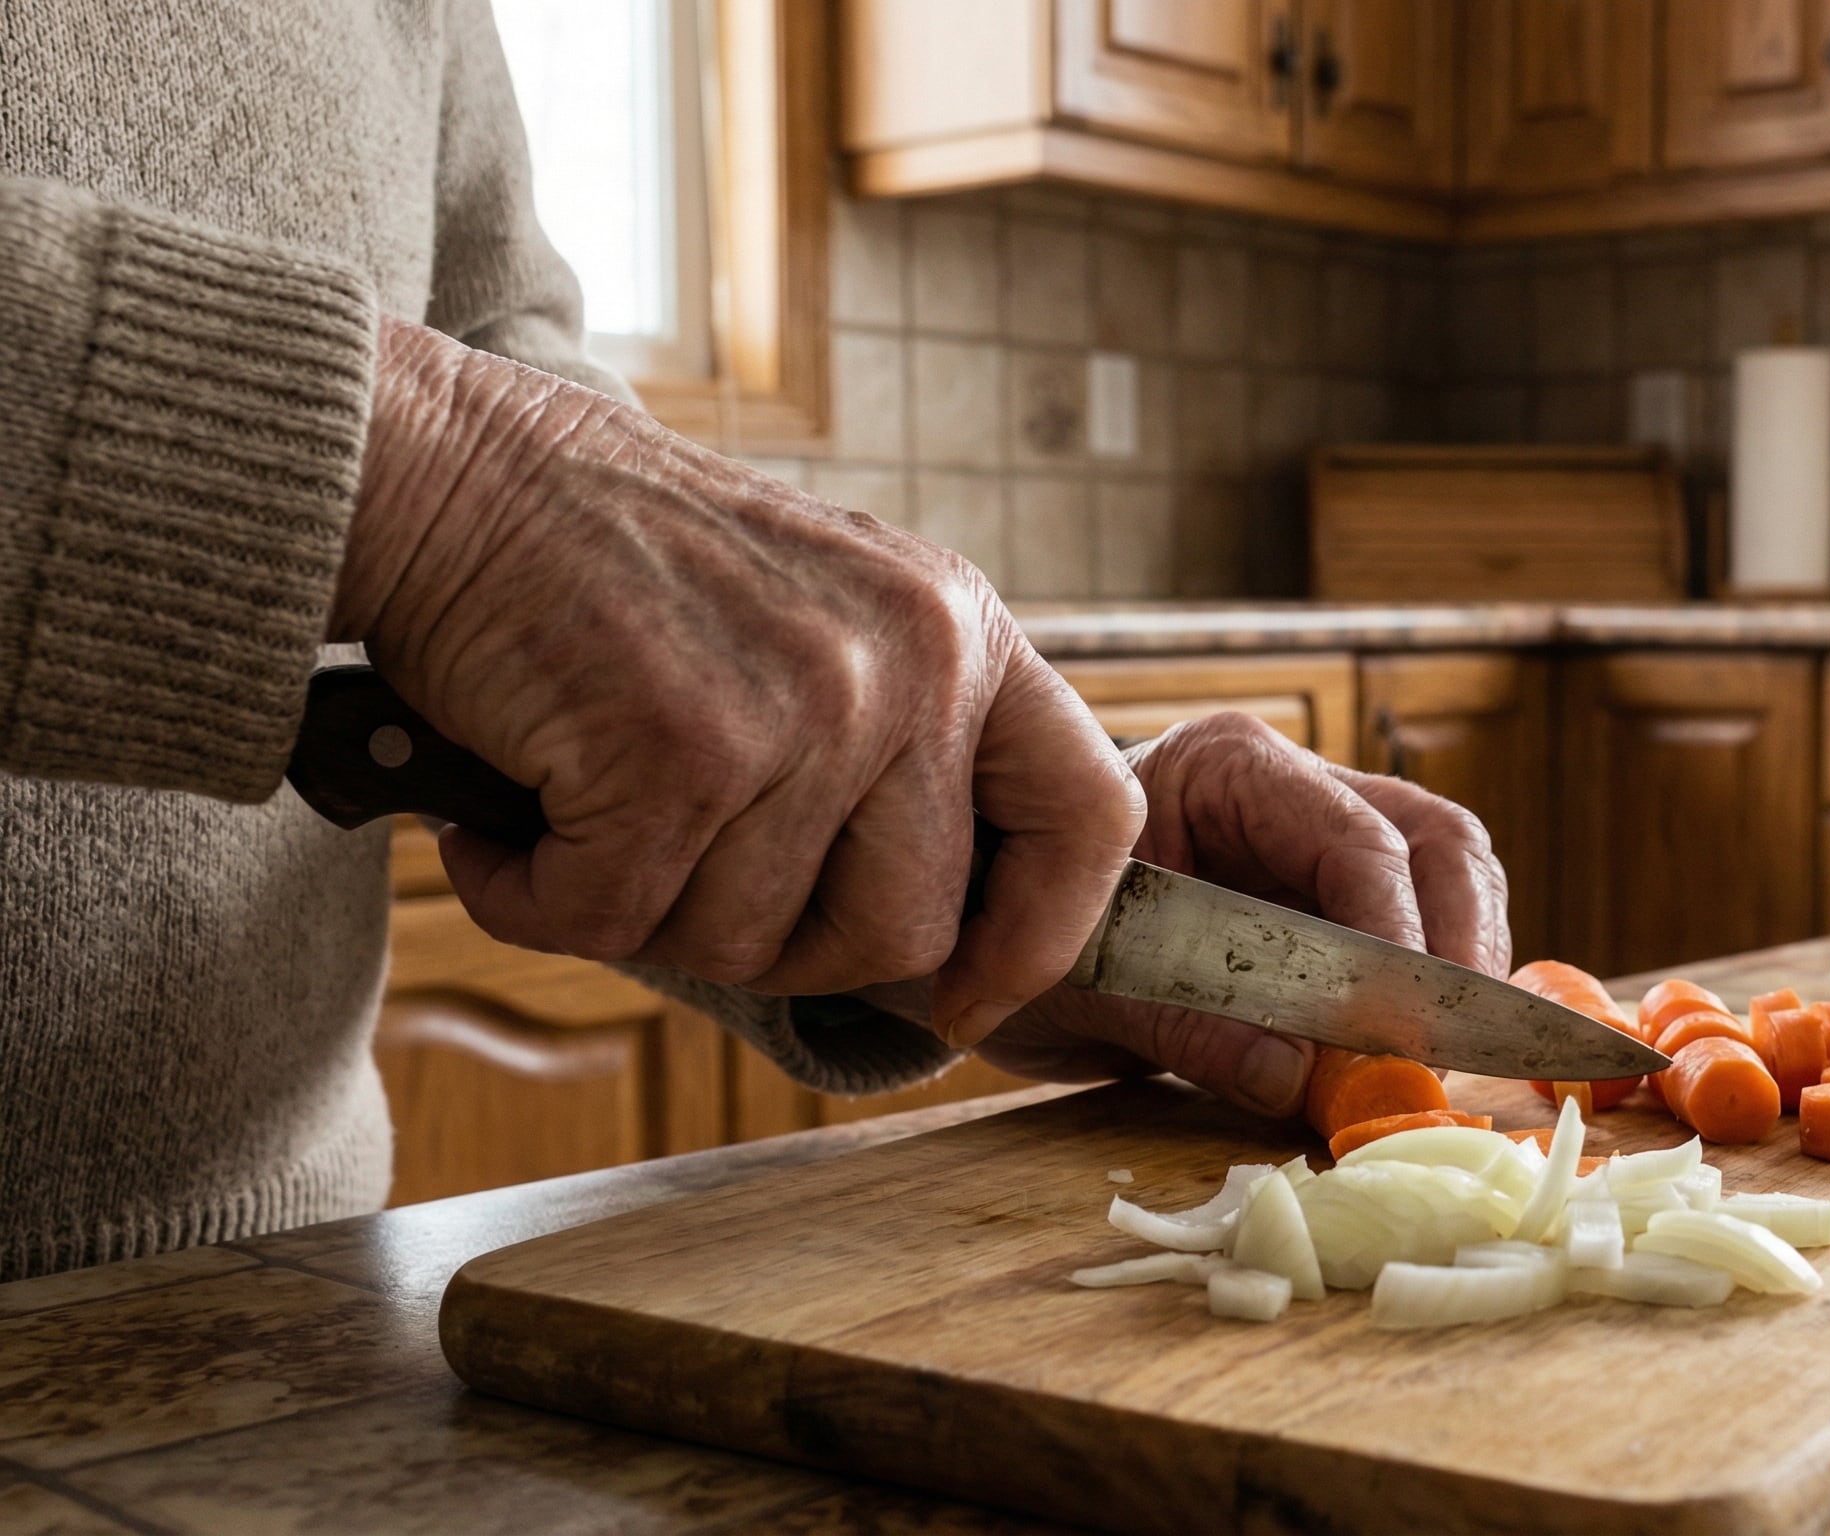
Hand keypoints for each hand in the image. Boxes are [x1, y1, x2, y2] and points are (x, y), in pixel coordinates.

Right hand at [336, 319, 1143, 1038]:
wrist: (456, 470)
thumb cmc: (624, 568)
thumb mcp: (832, 619)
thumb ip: (907, 752)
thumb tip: (953, 952)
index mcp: (964, 633)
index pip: (1092, 819)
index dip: (1043, 938)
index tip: (972, 997)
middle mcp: (912, 664)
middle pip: (905, 931)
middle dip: (785, 947)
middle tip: (685, 875)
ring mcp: (805, 706)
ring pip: (749, 943)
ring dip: (640, 910)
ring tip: (587, 806)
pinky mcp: (679, 751)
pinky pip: (617, 924)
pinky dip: (537, 899)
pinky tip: (510, 823)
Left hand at [966, 712, 1510, 1116]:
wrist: (980, 920)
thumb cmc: (1014, 922)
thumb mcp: (1078, 982)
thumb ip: (1186, 1024)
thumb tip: (1297, 1080)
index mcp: (1225, 768)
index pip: (1357, 842)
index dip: (1397, 942)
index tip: (1403, 1033)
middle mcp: (1292, 784)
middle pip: (1434, 840)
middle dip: (1457, 946)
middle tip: (1452, 1048)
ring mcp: (1321, 836)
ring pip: (1448, 874)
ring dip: (1463, 965)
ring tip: (1451, 1055)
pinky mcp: (1332, 899)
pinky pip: (1423, 925)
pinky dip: (1436, 987)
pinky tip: (1428, 1048)